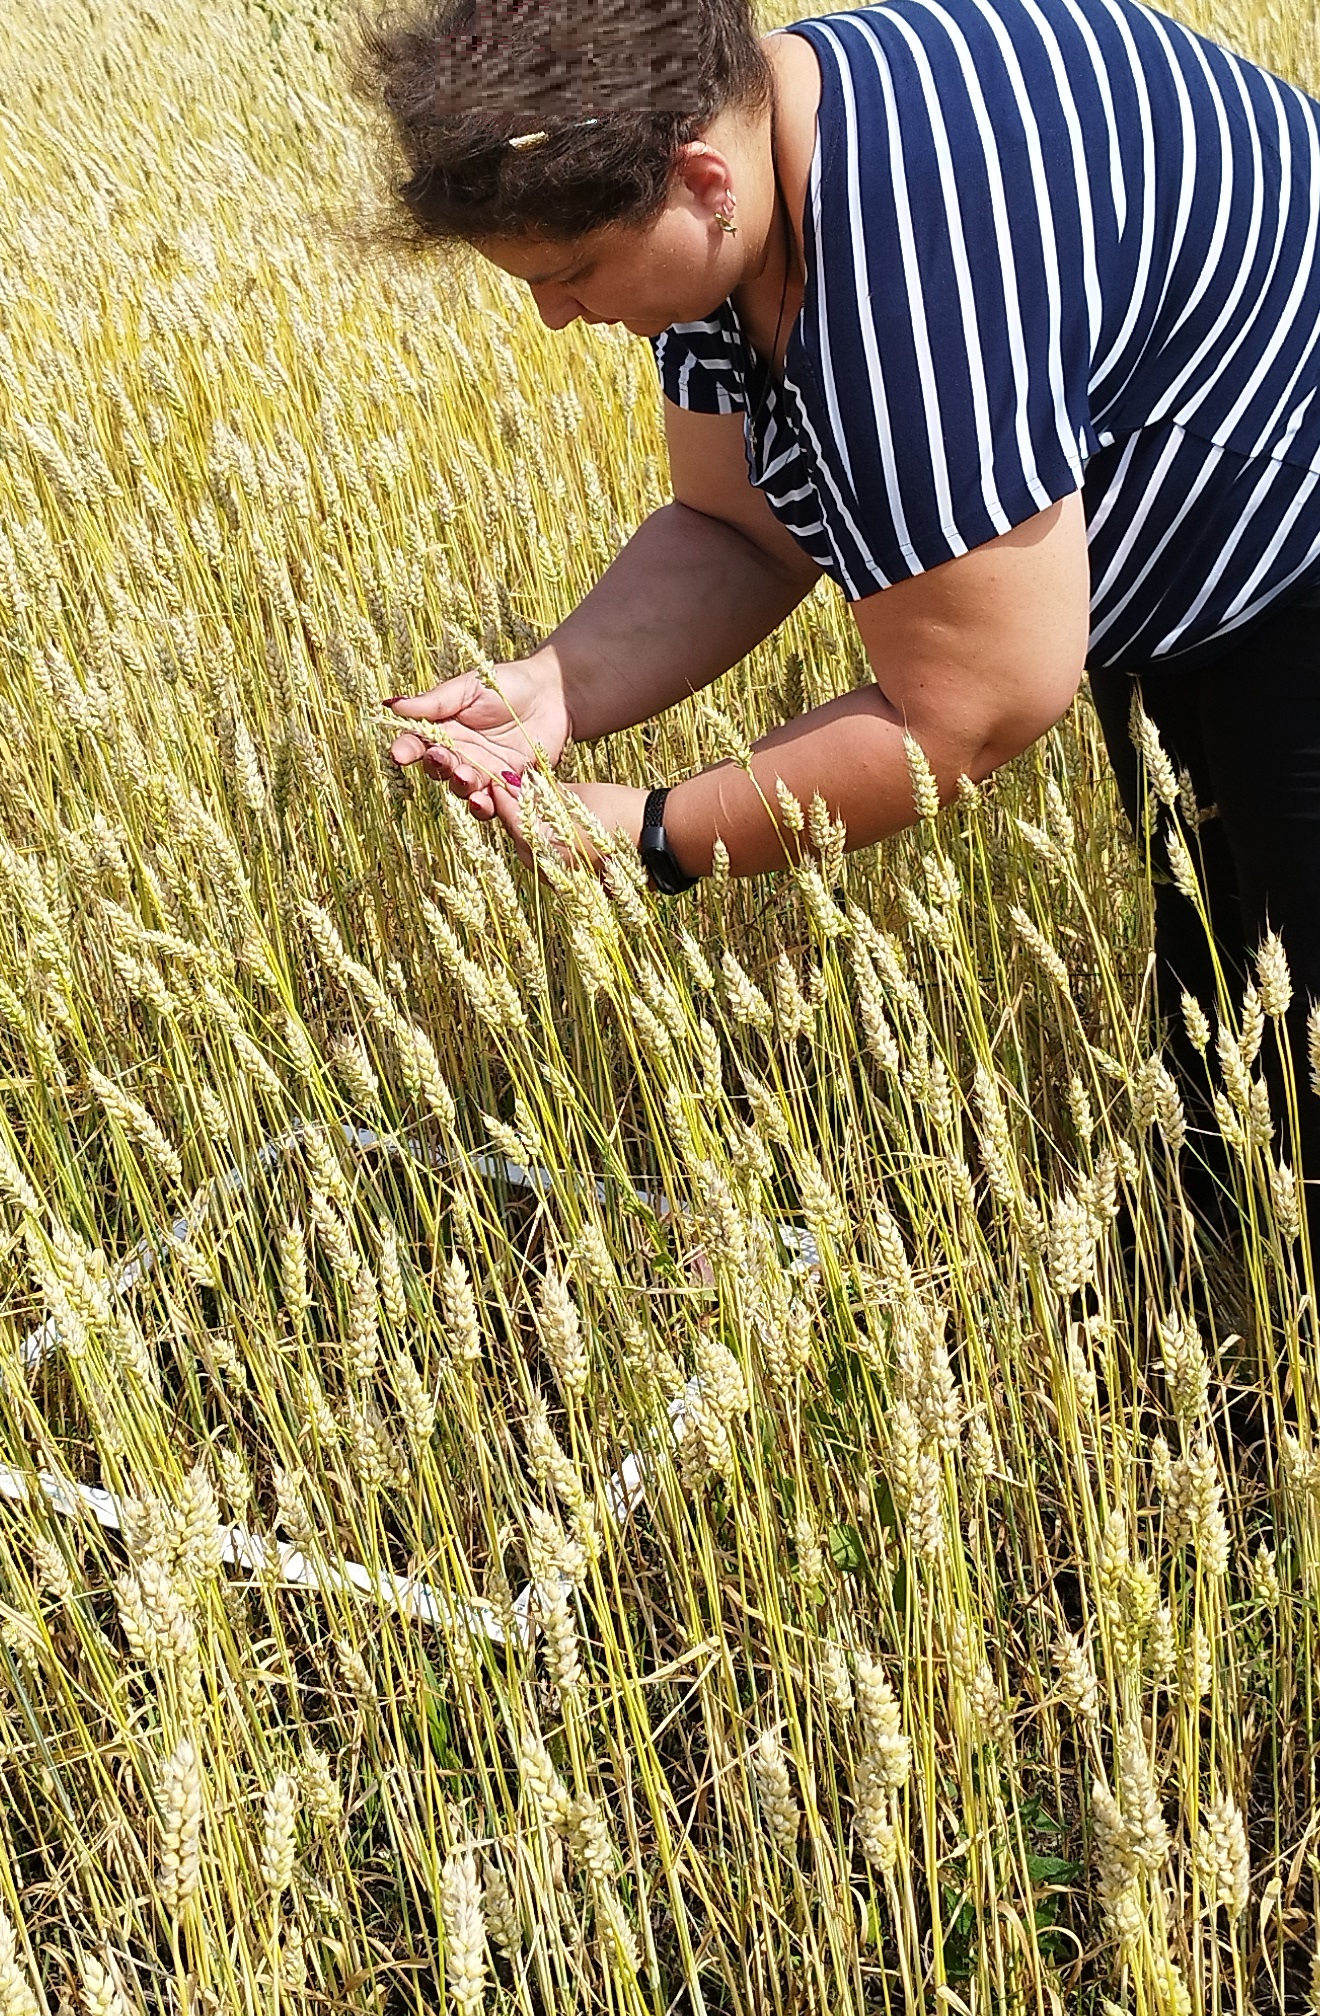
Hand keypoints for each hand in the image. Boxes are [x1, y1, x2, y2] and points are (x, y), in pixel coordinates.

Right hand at [385, 652, 570, 818]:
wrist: (552, 696)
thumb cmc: (506, 684)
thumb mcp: (468, 688)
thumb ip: (434, 702)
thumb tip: (392, 706)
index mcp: (443, 730)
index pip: (417, 744)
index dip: (406, 750)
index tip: (399, 754)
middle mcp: (459, 755)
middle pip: (439, 770)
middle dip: (438, 767)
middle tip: (442, 759)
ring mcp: (483, 773)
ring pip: (464, 790)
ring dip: (463, 788)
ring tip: (468, 778)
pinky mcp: (508, 787)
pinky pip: (495, 802)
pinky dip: (493, 802)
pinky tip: (493, 795)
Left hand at [496, 778, 648, 877]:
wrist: (660, 838)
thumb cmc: (621, 810)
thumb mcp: (579, 796)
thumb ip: (546, 794)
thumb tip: (522, 786)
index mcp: (547, 842)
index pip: (514, 819)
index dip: (505, 798)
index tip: (500, 782)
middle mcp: (551, 866)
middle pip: (519, 841)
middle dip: (515, 818)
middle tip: (515, 795)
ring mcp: (565, 880)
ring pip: (534, 857)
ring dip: (529, 835)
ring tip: (534, 812)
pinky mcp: (578, 884)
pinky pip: (552, 867)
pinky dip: (547, 849)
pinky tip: (552, 833)